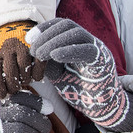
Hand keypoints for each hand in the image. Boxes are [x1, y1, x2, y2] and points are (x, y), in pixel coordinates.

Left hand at [0, 21, 45, 97]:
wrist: (14, 23)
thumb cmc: (3, 46)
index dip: (0, 90)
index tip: (3, 95)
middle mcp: (8, 49)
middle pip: (12, 77)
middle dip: (14, 87)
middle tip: (15, 88)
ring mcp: (24, 47)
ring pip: (25, 74)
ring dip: (26, 81)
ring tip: (24, 79)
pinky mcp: (37, 46)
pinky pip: (39, 68)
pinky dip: (38, 75)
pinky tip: (34, 74)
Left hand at [27, 18, 132, 132]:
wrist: (99, 108)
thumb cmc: (78, 89)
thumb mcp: (57, 73)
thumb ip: (48, 62)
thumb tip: (34, 52)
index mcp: (78, 42)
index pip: (60, 25)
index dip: (44, 28)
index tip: (29, 39)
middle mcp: (88, 41)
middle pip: (67, 26)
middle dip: (46, 35)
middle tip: (33, 50)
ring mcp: (98, 49)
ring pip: (76, 33)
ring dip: (54, 42)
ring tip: (40, 55)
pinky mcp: (103, 61)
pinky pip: (87, 50)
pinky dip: (69, 51)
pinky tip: (54, 56)